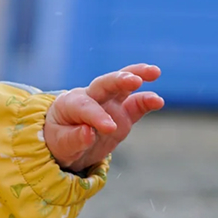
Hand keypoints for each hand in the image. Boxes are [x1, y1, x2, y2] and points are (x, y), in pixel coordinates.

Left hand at [43, 64, 163, 172]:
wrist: (66, 144)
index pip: (86, 106)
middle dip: (119, 80)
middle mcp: (91, 98)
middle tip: (134, 80)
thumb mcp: (60, 145)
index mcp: (70, 103)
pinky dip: (147, 101)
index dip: (97, 116)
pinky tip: (158, 101)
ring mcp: (108, 104)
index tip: (108, 128)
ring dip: (137, 76)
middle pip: (105, 84)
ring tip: (154, 73)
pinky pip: (136, 105)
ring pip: (122, 86)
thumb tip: (88, 133)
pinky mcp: (123, 114)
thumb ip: (73, 139)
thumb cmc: (59, 141)